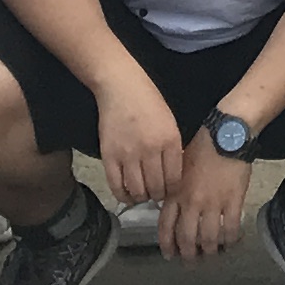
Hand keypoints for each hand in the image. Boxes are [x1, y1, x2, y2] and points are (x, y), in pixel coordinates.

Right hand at [93, 73, 184, 205]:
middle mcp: (151, 150)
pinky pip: (116, 186)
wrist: (121, 86)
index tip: (169, 191)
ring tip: (142, 193)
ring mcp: (129, 154)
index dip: (173, 191)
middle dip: (158, 195)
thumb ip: (173, 149)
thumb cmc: (149, 101)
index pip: (174, 180)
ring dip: (141, 197)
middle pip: (157, 188)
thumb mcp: (170, 123)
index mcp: (170, 141)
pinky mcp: (109, 156)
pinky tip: (126, 194)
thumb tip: (174, 176)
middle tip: (155, 193)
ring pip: (137, 191)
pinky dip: (123, 195)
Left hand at [164, 137, 254, 259]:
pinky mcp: (233, 202)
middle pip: (187, 238)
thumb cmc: (202, 146)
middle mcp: (192, 203)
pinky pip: (230, 229)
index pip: (166, 227)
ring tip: (211, 256)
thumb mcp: (179, 166)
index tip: (170, 255)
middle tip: (191, 263)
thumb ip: (175, 188)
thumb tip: (172, 205)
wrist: (227, 135)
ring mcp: (213, 204)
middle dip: (188, 255)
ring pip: (208, 238)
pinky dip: (230, 241)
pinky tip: (230, 244)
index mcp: (176, 193)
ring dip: (209, 252)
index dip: (167, 245)